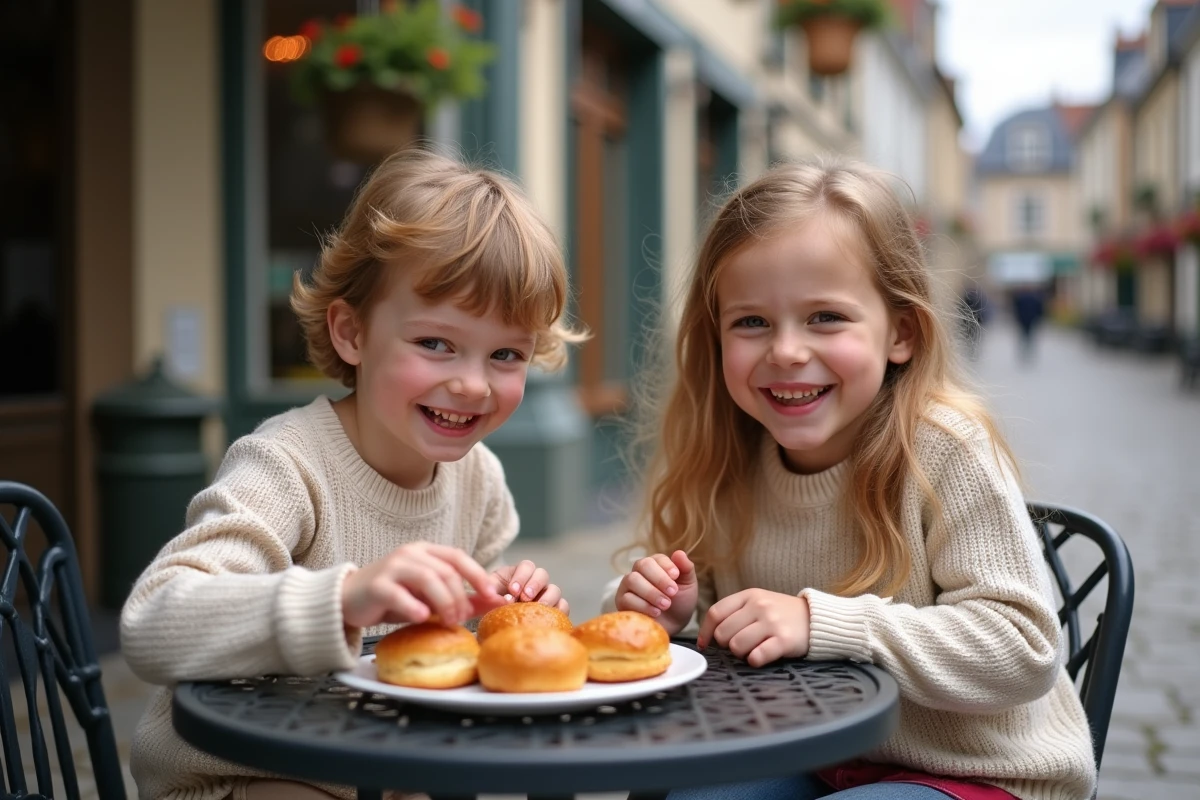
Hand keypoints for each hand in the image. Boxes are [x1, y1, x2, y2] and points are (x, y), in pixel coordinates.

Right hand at [341, 542, 505, 629]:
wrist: (348, 600)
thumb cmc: (393, 599)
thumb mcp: (429, 598)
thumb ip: (461, 599)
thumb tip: (497, 603)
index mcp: (425, 552)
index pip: (458, 557)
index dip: (478, 574)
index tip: (493, 595)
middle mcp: (410, 554)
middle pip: (446, 571)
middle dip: (460, 597)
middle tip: (461, 620)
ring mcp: (392, 566)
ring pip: (428, 579)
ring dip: (444, 603)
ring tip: (447, 622)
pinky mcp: (376, 585)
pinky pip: (399, 594)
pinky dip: (414, 606)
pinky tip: (422, 618)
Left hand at [491, 560, 568, 613]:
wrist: (498, 623)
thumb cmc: (492, 605)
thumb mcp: (486, 595)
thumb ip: (486, 592)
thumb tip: (490, 595)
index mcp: (520, 573)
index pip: (527, 566)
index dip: (521, 576)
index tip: (512, 590)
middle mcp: (536, 582)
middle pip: (542, 575)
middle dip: (534, 585)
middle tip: (524, 598)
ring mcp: (546, 595)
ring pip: (555, 590)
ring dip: (547, 598)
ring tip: (536, 608)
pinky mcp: (554, 610)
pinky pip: (563, 606)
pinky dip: (559, 611)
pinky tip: (547, 618)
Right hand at [614, 550, 697, 635]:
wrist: (673, 625)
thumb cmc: (680, 602)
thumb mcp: (688, 585)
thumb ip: (686, 568)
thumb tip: (679, 553)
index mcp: (656, 564)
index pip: (657, 558)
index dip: (666, 566)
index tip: (676, 576)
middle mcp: (639, 571)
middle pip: (642, 565)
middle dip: (659, 579)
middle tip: (673, 592)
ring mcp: (628, 586)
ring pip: (632, 580)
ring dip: (651, 593)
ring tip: (666, 605)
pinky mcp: (621, 601)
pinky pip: (627, 598)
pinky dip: (643, 606)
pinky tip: (656, 612)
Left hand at [697, 588, 809, 666]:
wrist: (816, 618)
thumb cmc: (781, 614)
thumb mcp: (758, 602)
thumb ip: (736, 612)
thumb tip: (709, 634)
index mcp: (749, 595)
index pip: (715, 613)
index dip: (705, 632)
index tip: (705, 644)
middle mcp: (759, 606)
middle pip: (723, 633)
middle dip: (726, 645)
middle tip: (738, 646)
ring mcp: (772, 622)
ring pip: (736, 646)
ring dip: (740, 654)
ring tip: (752, 650)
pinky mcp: (784, 640)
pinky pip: (756, 656)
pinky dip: (754, 660)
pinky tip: (760, 656)